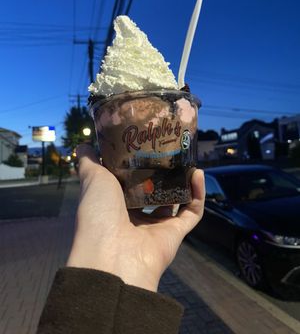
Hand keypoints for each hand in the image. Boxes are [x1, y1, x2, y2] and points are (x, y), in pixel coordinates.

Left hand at [67, 144, 204, 291]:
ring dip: (183, 182)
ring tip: (187, 161)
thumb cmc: (98, 213)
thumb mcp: (91, 179)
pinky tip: (198, 173)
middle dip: (162, 173)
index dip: (137, 165)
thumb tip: (83, 144)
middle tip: (170, 152)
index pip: (129, 183)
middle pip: (153, 192)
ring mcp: (156, 227)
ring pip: (175, 202)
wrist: (111, 254)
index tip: (146, 146)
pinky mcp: (175, 235)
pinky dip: (198, 194)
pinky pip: (192, 213)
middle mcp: (134, 217)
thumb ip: (88, 161)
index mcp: (114, 205)